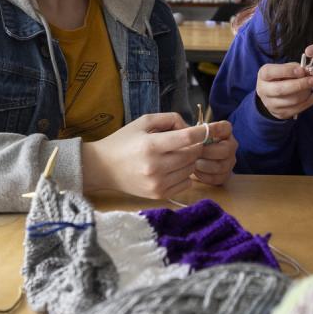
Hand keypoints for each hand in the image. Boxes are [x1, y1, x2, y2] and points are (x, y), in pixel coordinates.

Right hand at [81, 113, 207, 199]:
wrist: (103, 168)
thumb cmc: (123, 141)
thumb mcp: (142, 122)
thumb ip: (169, 119)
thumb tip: (190, 127)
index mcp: (151, 145)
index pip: (187, 138)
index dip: (202, 132)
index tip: (209, 128)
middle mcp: (155, 166)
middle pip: (192, 155)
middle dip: (195, 146)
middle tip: (187, 142)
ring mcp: (158, 183)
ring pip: (191, 169)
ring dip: (189, 160)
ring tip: (176, 154)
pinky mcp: (159, 194)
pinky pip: (186, 183)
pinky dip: (185, 174)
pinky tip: (173, 168)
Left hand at [192, 120, 237, 185]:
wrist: (191, 162)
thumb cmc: (192, 146)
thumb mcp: (192, 136)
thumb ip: (192, 133)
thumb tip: (185, 133)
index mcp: (224, 132)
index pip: (225, 128)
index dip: (215, 129)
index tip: (201, 132)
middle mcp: (231, 146)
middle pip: (225, 150)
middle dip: (207, 152)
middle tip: (193, 153)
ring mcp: (229, 162)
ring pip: (221, 166)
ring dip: (204, 165)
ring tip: (191, 163)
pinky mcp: (225, 176)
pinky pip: (217, 178)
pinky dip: (204, 176)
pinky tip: (194, 172)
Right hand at [256, 62, 312, 119]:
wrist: (271, 95)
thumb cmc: (279, 78)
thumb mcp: (281, 68)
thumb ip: (292, 67)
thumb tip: (305, 71)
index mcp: (263, 76)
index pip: (271, 72)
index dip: (287, 71)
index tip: (301, 70)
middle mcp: (264, 91)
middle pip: (281, 90)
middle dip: (299, 84)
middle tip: (312, 80)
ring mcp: (272, 105)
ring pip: (293, 100)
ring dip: (306, 92)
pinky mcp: (282, 114)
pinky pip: (300, 108)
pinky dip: (312, 99)